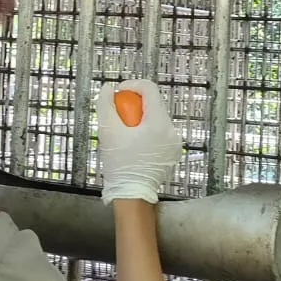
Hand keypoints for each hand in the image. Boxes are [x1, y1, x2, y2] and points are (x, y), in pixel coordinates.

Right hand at [95, 79, 182, 203]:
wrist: (133, 195)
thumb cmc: (120, 165)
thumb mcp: (107, 131)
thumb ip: (105, 105)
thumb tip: (108, 89)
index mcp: (158, 123)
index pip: (149, 89)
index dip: (131, 86)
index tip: (118, 93)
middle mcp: (171, 130)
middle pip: (153, 104)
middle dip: (134, 106)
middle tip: (118, 117)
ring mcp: (174, 142)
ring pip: (156, 119)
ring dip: (140, 120)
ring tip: (125, 134)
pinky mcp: (172, 152)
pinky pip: (159, 133)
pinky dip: (147, 133)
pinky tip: (134, 145)